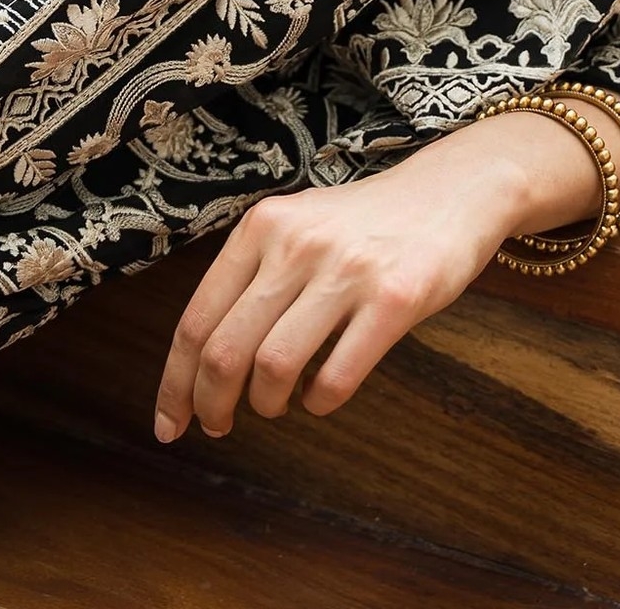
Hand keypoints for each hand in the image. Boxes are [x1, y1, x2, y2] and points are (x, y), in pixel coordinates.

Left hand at [153, 137, 514, 443]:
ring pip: (275, 366)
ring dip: (266, 404)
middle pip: (225, 349)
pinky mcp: (395, 299)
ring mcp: (346, 271)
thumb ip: (254, 274)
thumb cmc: (364, 222)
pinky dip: (319, 402)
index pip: (197, 319)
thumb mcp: (296, 224)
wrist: (449, 192)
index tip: (170, 422)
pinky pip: (337, 376)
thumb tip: (203, 357)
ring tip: (276, 406)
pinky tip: (320, 398)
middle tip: (218, 427)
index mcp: (261, 227)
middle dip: (211, 404)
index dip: (176, 383)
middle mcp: (296, 244)